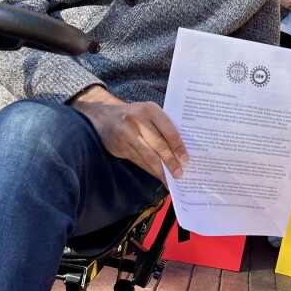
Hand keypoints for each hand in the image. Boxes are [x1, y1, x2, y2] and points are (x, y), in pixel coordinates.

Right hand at [70, 85, 187, 185]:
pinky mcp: (122, 147)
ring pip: (148, 156)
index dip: (178, 147)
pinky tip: (157, 175)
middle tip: (179, 174)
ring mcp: (128, 135)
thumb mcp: (149, 112)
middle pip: (159, 145)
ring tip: (170, 180)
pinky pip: (139, 161)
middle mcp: (139, 122)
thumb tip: (180, 150)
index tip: (186, 159)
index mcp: (150, 110)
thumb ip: (163, 126)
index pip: (169, 131)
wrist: (103, 118)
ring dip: (160, 170)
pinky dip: (150, 170)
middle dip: (171, 162)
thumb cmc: (134, 115)